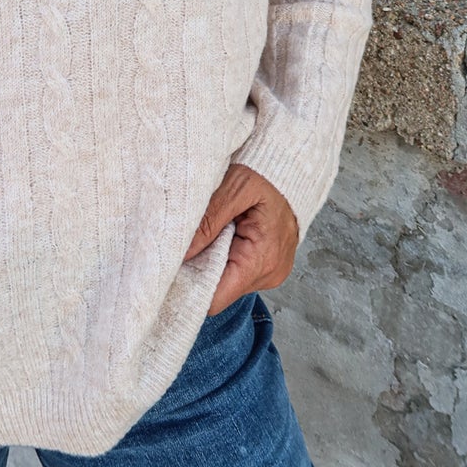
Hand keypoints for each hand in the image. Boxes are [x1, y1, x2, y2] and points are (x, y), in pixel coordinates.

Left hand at [184, 163, 298, 315]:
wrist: (296, 168)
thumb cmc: (267, 174)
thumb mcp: (235, 187)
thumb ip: (207, 221)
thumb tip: (180, 253)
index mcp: (262, 259)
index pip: (215, 299)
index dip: (189, 288)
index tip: (170, 270)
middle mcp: (269, 274)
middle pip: (218, 292)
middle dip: (198, 271)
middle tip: (186, 243)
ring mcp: (271, 272)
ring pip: (226, 282)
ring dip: (211, 262)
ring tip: (210, 233)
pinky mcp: (268, 267)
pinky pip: (237, 272)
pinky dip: (223, 258)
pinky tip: (222, 236)